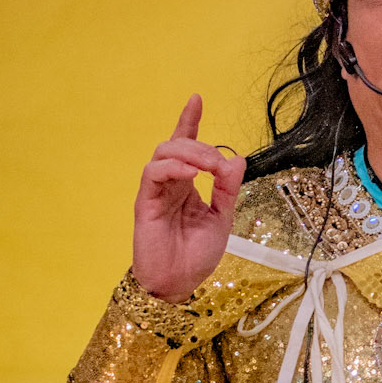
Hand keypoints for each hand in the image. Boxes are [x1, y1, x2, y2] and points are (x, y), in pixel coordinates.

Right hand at [132, 95, 247, 301]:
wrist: (179, 284)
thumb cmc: (196, 255)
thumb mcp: (222, 219)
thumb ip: (228, 189)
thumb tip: (237, 159)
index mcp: (187, 185)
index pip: (185, 146)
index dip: (189, 121)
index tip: (196, 98)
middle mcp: (170, 183)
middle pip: (177, 144)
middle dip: (201, 146)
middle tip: (219, 165)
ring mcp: (155, 191)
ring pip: (164, 152)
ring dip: (190, 152)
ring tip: (208, 167)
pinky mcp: (144, 202)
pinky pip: (153, 173)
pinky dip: (172, 167)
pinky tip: (190, 174)